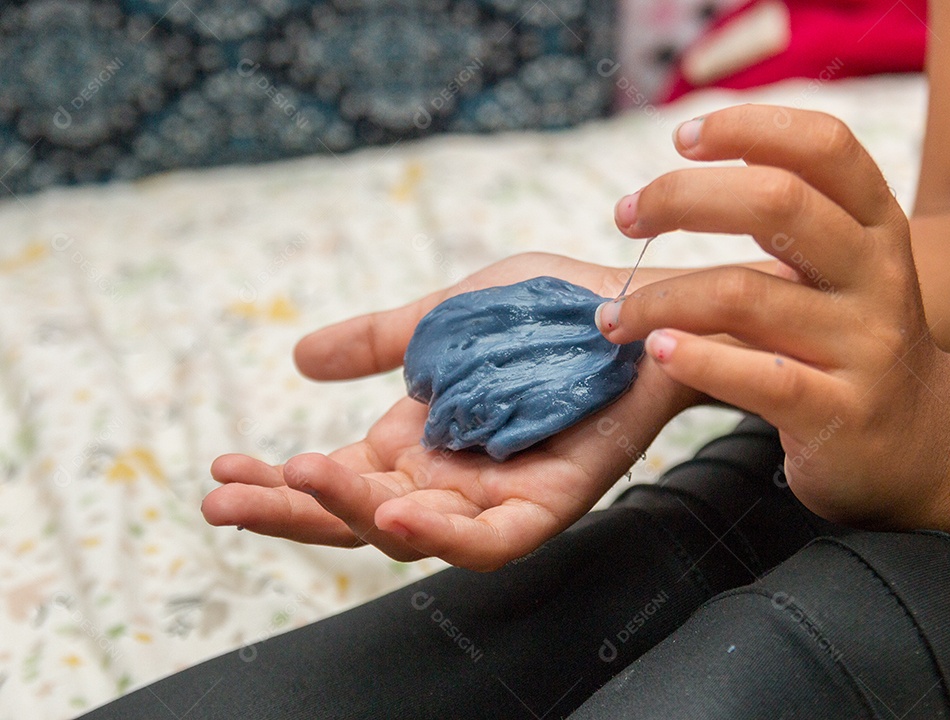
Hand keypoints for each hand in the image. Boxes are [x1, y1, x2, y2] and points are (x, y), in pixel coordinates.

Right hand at [203, 253, 698, 569]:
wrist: (632, 305)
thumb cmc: (544, 313)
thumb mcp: (442, 319)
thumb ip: (378, 341)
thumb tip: (299, 358)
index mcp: (416, 445)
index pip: (333, 479)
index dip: (275, 483)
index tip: (217, 471)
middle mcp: (448, 481)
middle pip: (355, 518)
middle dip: (288, 511)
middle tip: (222, 500)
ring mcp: (496, 498)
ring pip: (411, 535)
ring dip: (349, 513)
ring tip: (298, 480)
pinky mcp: (550, 504)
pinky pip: (492, 540)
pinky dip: (444, 533)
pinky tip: (396, 513)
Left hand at [597, 105, 949, 527]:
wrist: (924, 443)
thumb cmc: (851, 343)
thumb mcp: (844, 269)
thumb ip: (789, 222)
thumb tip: (680, 178)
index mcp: (877, 227)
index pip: (824, 146)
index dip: (749, 126)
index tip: (682, 137)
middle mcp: (878, 276)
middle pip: (777, 203)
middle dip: (682, 197)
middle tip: (626, 215)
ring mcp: (865, 346)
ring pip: (745, 296)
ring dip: (659, 300)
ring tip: (613, 317)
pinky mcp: (841, 414)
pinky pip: (760, 377)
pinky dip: (696, 359)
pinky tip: (657, 349)